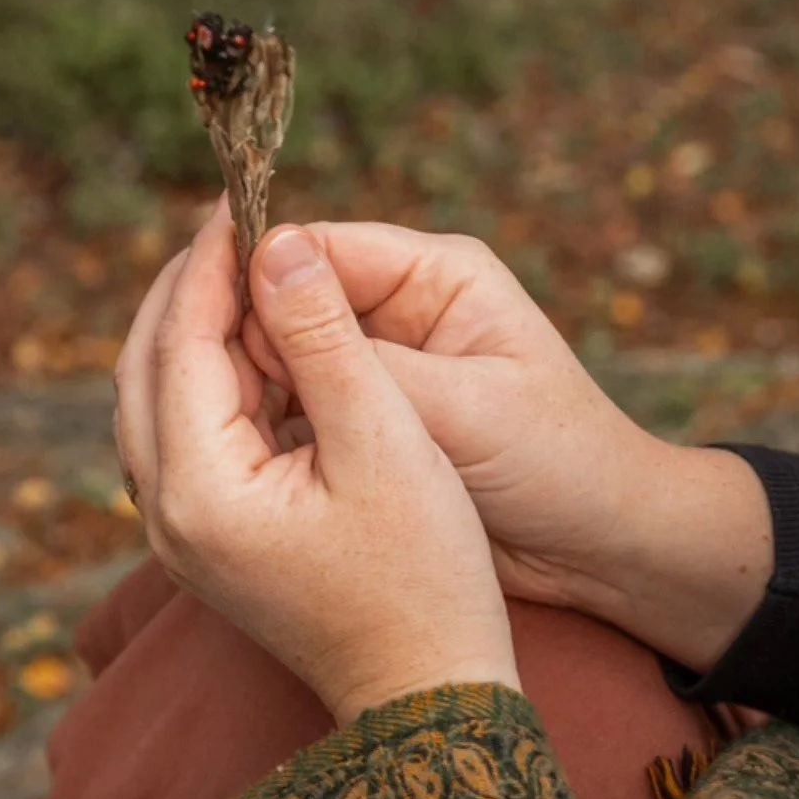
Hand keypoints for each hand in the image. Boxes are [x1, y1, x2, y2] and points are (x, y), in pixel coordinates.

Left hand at [112, 201, 518, 725]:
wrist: (426, 694)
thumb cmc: (424, 577)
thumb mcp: (385, 440)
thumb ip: (323, 337)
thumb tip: (278, 243)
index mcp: (200, 489)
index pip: (179, 341)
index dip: (210, 263)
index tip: (240, 201)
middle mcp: (166, 514)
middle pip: (143, 367)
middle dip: (186, 289)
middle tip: (237, 229)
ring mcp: (179, 535)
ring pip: (155, 401)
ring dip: (193, 333)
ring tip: (249, 278)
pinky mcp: (204, 542)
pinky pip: (181, 437)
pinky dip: (208, 382)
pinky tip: (257, 354)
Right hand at [244, 224, 772, 671]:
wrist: (603, 548)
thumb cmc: (557, 463)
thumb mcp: (462, 407)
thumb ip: (360, 355)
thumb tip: (264, 288)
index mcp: (434, 274)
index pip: (317, 250)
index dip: (256, 281)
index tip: (203, 326)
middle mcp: (400, 312)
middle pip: (291, 304)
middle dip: (246, 342)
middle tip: (196, 393)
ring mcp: (384, 370)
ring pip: (286, 362)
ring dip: (252, 391)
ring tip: (207, 432)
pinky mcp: (373, 425)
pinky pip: (301, 413)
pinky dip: (271, 432)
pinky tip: (239, 464)